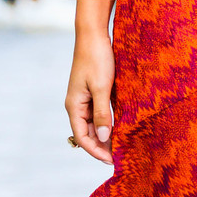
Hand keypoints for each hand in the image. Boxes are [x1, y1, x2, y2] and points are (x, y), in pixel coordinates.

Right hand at [66, 25, 115, 163]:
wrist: (94, 35)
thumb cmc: (96, 59)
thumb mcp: (102, 87)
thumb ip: (103, 113)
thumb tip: (105, 137)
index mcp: (74, 106)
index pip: (82, 137)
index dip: (96, 151)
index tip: (111, 161)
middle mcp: (77, 105)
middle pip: (88, 133)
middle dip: (102, 147)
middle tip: (120, 157)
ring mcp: (84, 99)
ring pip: (94, 125)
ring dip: (106, 136)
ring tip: (121, 147)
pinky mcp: (93, 92)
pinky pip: (99, 114)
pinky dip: (109, 123)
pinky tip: (120, 128)